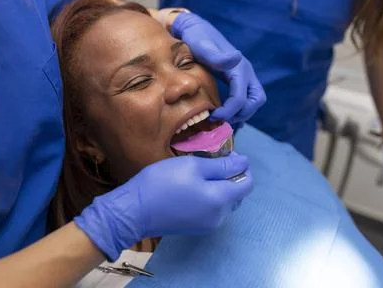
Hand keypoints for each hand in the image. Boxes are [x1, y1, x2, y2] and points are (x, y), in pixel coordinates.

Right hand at [74, 153, 252, 260]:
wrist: (134, 211)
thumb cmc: (163, 182)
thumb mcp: (193, 166)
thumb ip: (222, 165)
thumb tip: (244, 162)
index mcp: (221, 200)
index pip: (247, 183)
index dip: (242, 167)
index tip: (228, 154)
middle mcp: (219, 217)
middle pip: (237, 194)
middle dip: (230, 176)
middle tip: (212, 161)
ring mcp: (208, 225)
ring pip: (225, 202)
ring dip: (219, 187)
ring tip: (200, 174)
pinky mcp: (196, 228)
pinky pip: (212, 210)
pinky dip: (210, 198)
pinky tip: (193, 188)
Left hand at [170, 12, 265, 123]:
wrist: (194, 29)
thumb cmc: (196, 39)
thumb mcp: (202, 46)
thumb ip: (217, 56)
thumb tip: (236, 58)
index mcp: (239, 68)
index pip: (241, 98)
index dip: (229, 112)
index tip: (212, 117)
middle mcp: (246, 72)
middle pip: (255, 101)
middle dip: (240, 114)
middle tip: (219, 120)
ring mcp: (244, 75)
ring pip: (254, 101)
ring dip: (242, 113)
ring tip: (221, 119)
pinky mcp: (239, 78)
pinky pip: (247, 97)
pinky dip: (240, 109)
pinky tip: (225, 114)